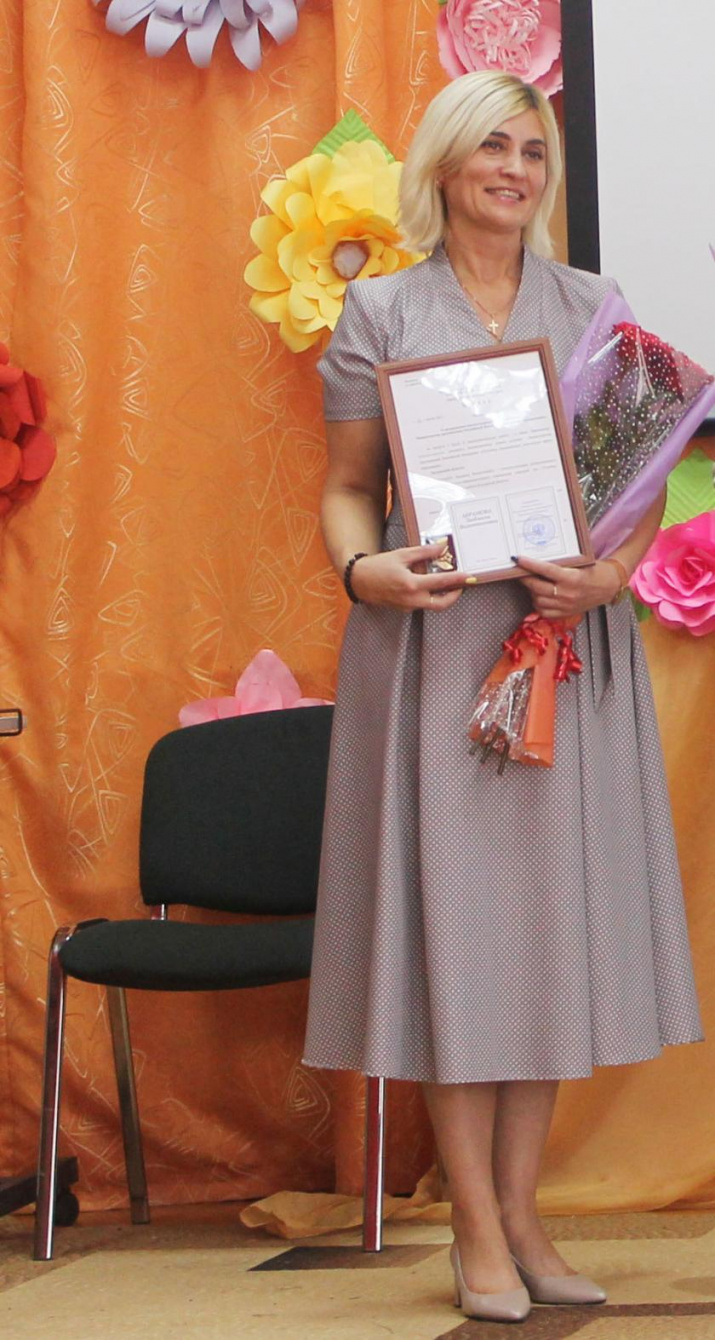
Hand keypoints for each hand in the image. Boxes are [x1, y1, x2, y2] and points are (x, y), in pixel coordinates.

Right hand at [350, 541, 468, 610]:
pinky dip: (430, 595)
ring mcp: (408, 606)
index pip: (442, 583)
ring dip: (442, 595)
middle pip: (442, 603)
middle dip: (455, 595)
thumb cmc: (378, 566)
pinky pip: (422, 604)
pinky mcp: (404, 609)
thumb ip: (424, 552)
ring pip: (432, 605)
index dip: (459, 580)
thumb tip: (442, 547)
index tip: (471, 577)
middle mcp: (411, 599)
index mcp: (412, 585)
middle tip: (462, 585)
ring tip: (446, 582)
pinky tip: (429, 584)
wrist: (359, 581)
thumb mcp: (402, 555)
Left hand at [515, 555, 621, 617]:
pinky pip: (544, 612)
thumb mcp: (580, 563)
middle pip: (537, 587)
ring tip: (532, 583)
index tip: (518, 559)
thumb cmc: (595, 571)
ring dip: (531, 591)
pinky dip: (538, 604)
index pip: (545, 570)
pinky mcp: (565, 614)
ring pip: (537, 600)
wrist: (609, 586)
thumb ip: (560, 565)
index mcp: (572, 578)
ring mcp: (565, 606)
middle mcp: (567, 594)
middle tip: (519, 571)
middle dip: (525, 578)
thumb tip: (538, 561)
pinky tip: (539, 596)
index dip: (529, 564)